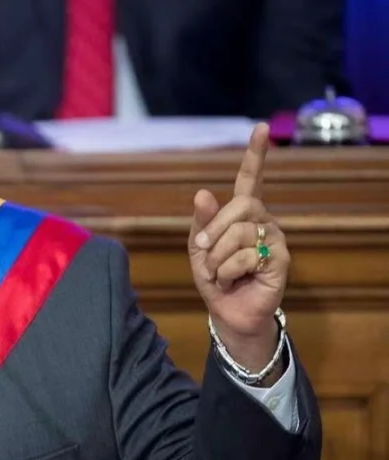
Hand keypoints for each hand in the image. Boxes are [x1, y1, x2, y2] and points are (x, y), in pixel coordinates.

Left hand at [188, 123, 289, 373]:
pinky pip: (247, 256)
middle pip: (241, 205)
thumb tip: (203, 192)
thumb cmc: (215, 276)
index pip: (251, 179)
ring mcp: (275, 238)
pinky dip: (228, 271)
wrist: (227, 311)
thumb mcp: (199, 247)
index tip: (261, 127)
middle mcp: (264, 220)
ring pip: (240, 233)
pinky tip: (232, 281)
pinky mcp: (280, 260)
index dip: (255, 154)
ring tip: (218, 273)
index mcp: (243, 213)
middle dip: (215, 229)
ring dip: (217, 258)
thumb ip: (202, 221)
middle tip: (204, 251)